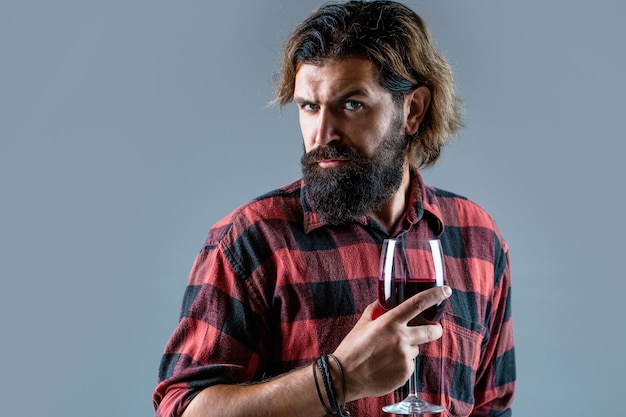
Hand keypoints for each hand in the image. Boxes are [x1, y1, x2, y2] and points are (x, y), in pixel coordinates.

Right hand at [332, 285, 451, 400]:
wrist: (345, 377)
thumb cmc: (352, 349)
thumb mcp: (362, 324)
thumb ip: (375, 311)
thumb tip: (382, 303)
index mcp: (389, 322)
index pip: (417, 304)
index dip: (435, 295)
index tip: (446, 291)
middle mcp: (401, 338)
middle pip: (432, 331)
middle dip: (436, 329)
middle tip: (434, 330)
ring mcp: (405, 357)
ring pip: (416, 349)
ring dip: (407, 350)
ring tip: (387, 356)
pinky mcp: (406, 373)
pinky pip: (410, 365)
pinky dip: (401, 365)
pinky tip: (386, 367)